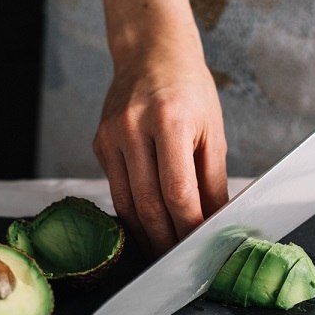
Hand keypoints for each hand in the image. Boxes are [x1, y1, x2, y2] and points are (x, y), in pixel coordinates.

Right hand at [93, 41, 228, 258]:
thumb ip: (212, 180)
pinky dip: (133, 214)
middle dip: (165, 240)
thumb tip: (215, 221)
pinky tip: (147, 228)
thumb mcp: (213, 130)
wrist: (150, 52)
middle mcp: (133, 128)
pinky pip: (116, 190)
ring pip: (127, 203)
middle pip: (148, 203)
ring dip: (146, 235)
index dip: (188, 225)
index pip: (177, 190)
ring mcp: (110, 136)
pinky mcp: (99, 144)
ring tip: (163, 254)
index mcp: (169, 120)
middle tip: (180, 262)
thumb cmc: (189, 89)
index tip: (200, 245)